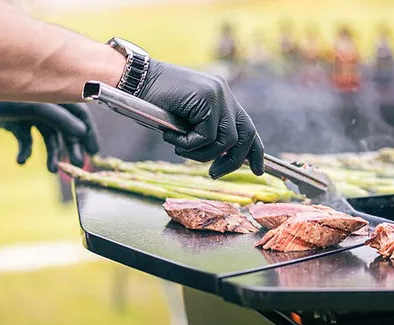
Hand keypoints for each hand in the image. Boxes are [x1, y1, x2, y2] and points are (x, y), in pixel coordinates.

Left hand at [0, 102, 98, 171]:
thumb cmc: (6, 97)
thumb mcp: (37, 109)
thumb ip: (62, 120)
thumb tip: (82, 133)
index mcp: (55, 96)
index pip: (80, 115)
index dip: (88, 133)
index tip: (94, 153)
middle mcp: (45, 104)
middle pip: (66, 129)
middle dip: (70, 148)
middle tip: (76, 166)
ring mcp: (29, 113)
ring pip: (48, 138)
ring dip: (51, 154)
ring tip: (52, 170)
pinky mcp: (14, 123)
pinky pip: (26, 140)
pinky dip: (26, 152)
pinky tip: (21, 161)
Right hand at [138, 60, 263, 178]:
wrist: (135, 80)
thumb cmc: (155, 104)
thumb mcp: (186, 123)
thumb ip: (205, 133)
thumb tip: (220, 158)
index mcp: (223, 98)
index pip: (247, 127)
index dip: (255, 152)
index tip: (258, 170)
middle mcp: (225, 95)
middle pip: (246, 135)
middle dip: (233, 161)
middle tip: (215, 173)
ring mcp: (218, 95)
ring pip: (226, 140)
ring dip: (202, 153)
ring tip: (180, 148)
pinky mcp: (207, 99)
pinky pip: (207, 135)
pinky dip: (189, 144)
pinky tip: (172, 137)